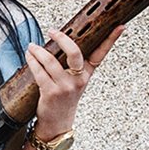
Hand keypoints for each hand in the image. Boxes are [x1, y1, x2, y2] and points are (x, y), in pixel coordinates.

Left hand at [26, 26, 122, 142]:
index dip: (111, 39)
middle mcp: (78, 79)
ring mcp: (65, 86)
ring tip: (32, 46)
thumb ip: (75, 65)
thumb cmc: (64, 99)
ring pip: (51, 61)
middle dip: (62, 38)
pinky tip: (29, 56)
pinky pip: (39, 72)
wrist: (58, 122)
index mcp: (87, 73)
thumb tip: (61, 42)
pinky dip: (32, 61)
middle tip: (53, 31)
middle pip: (74, 53)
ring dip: (38, 51)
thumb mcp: (76, 82)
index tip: (119, 26)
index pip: (101, 53)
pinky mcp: (51, 92)